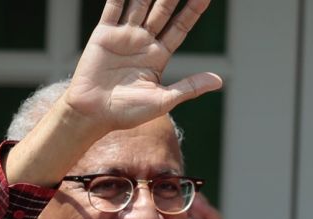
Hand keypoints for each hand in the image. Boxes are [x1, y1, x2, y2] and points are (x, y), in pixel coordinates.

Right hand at [66, 0, 221, 131]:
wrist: (93, 113)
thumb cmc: (127, 113)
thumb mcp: (164, 100)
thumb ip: (190, 86)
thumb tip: (219, 80)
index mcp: (158, 56)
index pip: (180, 27)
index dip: (193, 10)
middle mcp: (143, 42)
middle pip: (162, 10)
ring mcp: (124, 36)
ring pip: (140, 4)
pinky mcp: (104, 33)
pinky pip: (113, 7)